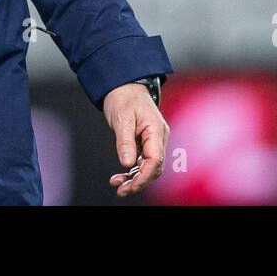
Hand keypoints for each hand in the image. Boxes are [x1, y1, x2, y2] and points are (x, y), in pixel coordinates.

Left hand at [102, 81, 168, 197]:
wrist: (124, 85)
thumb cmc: (123, 98)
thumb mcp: (121, 118)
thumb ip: (125, 141)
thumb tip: (127, 163)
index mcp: (156, 130)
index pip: (155, 160)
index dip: (143, 177)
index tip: (129, 186)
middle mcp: (159, 136)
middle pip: (154, 167)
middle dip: (139, 181)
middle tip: (120, 190)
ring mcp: (155, 139)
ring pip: (150, 166)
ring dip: (135, 178)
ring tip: (117, 184)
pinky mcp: (148, 141)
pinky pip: (145, 160)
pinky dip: (134, 169)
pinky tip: (122, 175)